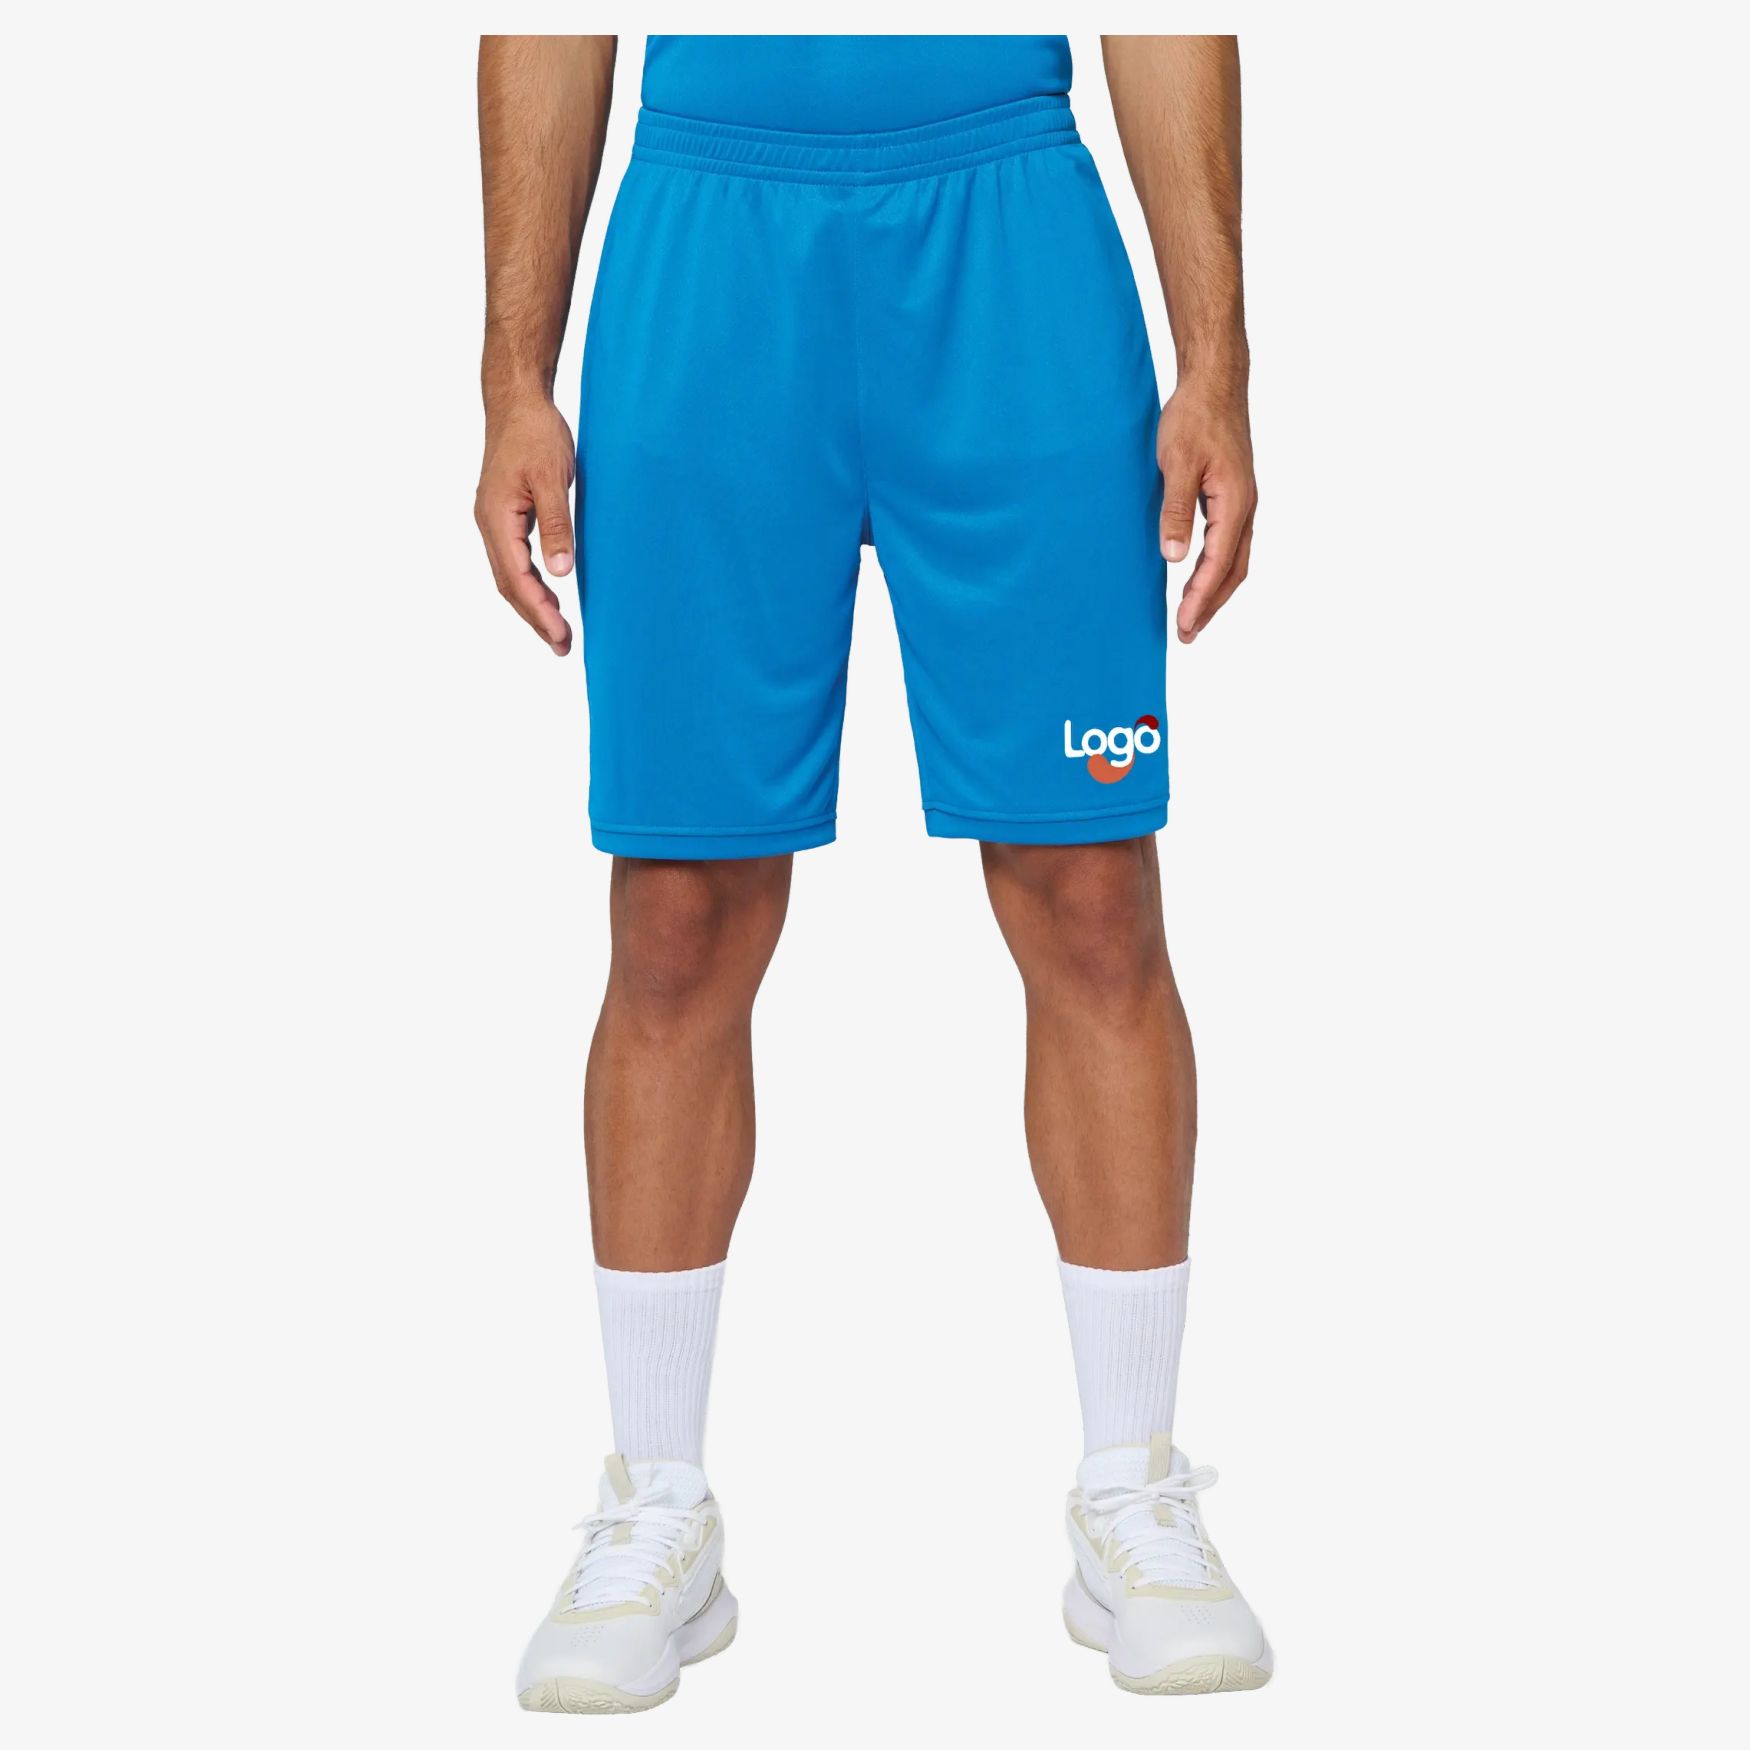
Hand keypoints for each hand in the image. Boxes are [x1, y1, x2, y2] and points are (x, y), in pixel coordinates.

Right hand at [474, 395, 577, 654]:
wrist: (517, 402)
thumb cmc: (535, 434)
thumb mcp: (551, 478)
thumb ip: (556, 526)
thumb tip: (561, 572)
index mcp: (496, 519)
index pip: (516, 578)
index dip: (539, 611)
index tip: (561, 635)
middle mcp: (489, 525)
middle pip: (509, 586)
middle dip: (535, 618)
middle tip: (563, 647)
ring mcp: (495, 521)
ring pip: (510, 576)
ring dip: (532, 605)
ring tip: (558, 632)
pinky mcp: (505, 516)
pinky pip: (515, 560)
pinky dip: (531, 583)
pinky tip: (549, 595)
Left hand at [1156, 380, 1256, 643]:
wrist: (1215, 383)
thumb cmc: (1195, 417)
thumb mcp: (1177, 464)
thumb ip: (1176, 511)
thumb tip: (1174, 557)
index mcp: (1235, 503)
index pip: (1218, 564)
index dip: (1201, 599)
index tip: (1184, 625)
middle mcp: (1245, 507)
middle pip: (1234, 571)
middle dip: (1210, 605)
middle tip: (1187, 634)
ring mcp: (1242, 502)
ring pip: (1234, 559)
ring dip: (1214, 590)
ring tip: (1193, 616)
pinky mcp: (1233, 495)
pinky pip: (1230, 543)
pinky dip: (1215, 568)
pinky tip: (1198, 575)